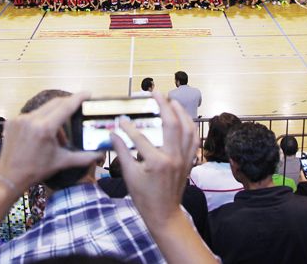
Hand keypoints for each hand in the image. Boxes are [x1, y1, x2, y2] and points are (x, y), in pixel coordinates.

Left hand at [0, 92, 101, 192]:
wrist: (8, 177)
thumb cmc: (36, 170)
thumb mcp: (61, 162)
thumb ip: (83, 157)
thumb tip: (101, 154)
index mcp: (45, 128)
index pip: (66, 106)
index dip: (78, 98)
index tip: (88, 93)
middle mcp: (32, 119)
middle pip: (56, 103)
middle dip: (68, 103)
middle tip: (78, 107)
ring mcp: (20, 119)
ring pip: (44, 109)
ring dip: (55, 115)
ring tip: (59, 132)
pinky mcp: (12, 121)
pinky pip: (32, 115)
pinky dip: (41, 120)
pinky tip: (43, 133)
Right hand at [112, 92, 197, 229]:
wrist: (164, 213)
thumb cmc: (144, 197)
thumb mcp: (130, 175)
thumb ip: (122, 152)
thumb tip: (112, 134)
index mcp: (157, 162)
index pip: (140, 137)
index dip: (128, 127)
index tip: (121, 118)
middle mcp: (173, 157)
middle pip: (171, 124)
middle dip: (164, 105)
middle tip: (155, 93)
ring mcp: (184, 158)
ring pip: (187, 129)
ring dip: (181, 112)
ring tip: (172, 100)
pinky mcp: (189, 160)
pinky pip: (194, 139)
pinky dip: (190, 126)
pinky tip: (184, 118)